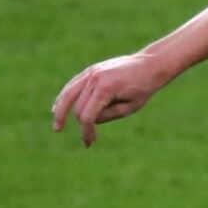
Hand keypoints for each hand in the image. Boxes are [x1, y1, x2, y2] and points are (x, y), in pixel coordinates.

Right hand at [51, 53, 167, 146]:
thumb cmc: (143, 88)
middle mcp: (94, 79)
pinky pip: (73, 85)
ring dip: (60, 110)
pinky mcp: (90, 71)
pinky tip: (58, 107)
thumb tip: (90, 121)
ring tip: (57, 126)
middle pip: (79, 107)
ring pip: (68, 94)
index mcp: (105, 89)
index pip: (88, 116)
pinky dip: (65, 97)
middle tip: (87, 141)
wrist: (149, 64)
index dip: (86, 132)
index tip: (89, 143)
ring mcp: (91, 73)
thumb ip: (109, 115)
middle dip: (82, 125)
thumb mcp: (130, 107)